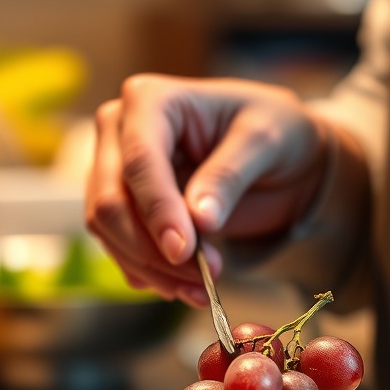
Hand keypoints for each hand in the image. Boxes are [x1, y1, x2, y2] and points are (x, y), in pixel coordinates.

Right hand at [85, 74, 330, 305]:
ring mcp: (115, 172)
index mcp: (151, 100)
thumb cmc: (274, 132)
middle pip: (111, 202)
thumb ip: (229, 175)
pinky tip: (187, 286)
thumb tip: (199, 219)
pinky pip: (121, 249)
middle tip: (203, 279)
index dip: (158, 212)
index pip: (140, 162)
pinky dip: (151, 274)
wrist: (280, 158)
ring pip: (110, 232)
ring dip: (152, 270)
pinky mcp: (124, 209)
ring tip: (202, 289)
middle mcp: (120, 132)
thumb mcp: (266, 141)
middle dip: (153, 250)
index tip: (184, 252)